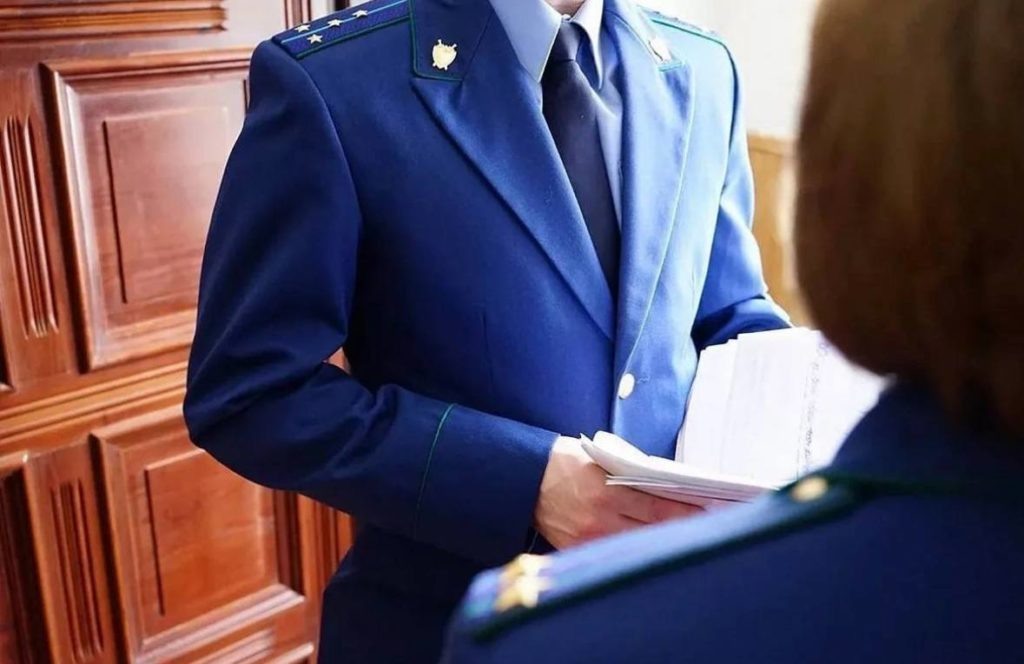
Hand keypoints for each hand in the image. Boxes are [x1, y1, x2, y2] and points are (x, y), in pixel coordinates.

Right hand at [534, 436, 702, 549]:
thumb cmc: (564, 461)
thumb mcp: (600, 458)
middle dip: (682, 527)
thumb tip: (667, 487)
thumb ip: (630, 473)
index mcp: (606, 490)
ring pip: (636, 544)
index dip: (686, 511)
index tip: (709, 511)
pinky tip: (651, 547)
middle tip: (709, 525)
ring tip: (686, 538)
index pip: (658, 505)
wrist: (523, 478)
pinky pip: (612, 552)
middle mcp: (599, 517)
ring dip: (662, 541)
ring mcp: (588, 538)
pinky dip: (633, 549)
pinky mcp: (577, 549)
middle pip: (653, 529)